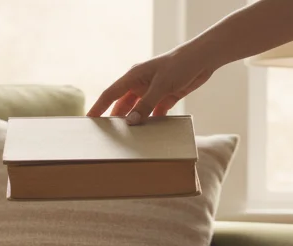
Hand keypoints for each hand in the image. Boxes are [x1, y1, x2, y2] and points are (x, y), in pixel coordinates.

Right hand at [87, 47, 216, 123]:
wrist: (203, 59)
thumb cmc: (180, 64)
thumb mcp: (161, 85)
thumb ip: (146, 104)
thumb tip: (130, 122)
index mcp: (133, 76)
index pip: (110, 94)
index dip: (99, 107)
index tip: (89, 120)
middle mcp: (140, 84)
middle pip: (123, 105)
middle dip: (116, 119)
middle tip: (108, 136)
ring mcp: (153, 91)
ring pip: (139, 110)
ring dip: (135, 122)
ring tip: (128, 139)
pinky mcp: (166, 97)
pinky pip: (155, 112)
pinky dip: (152, 122)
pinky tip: (151, 134)